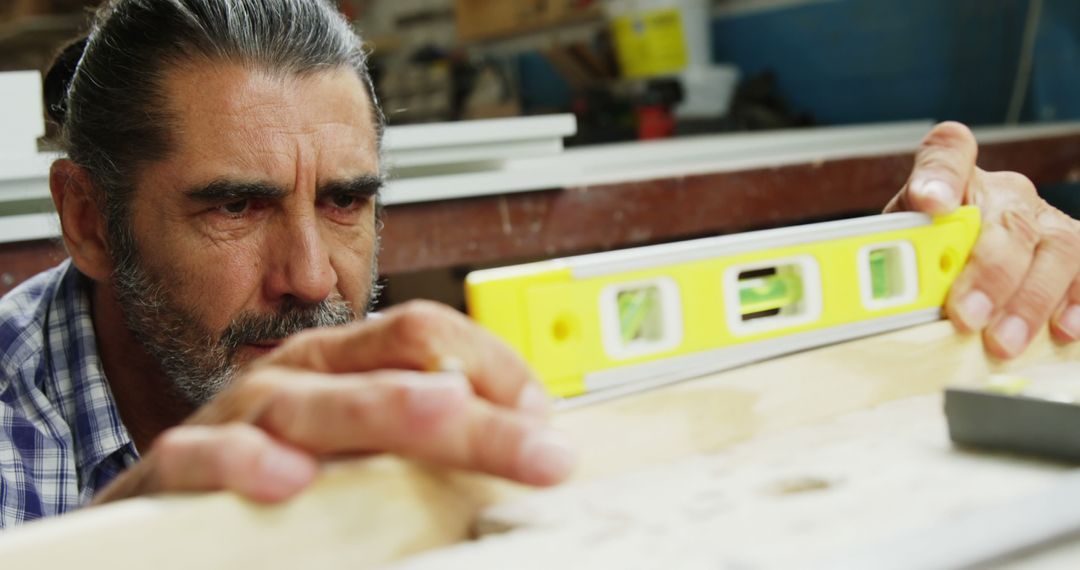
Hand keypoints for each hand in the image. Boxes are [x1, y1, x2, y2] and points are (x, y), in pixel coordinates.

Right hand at [93, 301, 574, 503]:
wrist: (173, 503)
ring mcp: (244, 413)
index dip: (495, 369)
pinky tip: (289, 478)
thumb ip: (423, 438)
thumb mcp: (363, 444)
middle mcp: (303, 373)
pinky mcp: (184, 463)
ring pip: (314, 400)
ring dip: (384, 406)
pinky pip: (207, 454)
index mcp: (348, 363)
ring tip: (443, 413)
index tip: (543, 425)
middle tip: (539, 446)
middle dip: (477, 405)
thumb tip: (519, 439)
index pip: (429, 333)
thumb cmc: (277, 469)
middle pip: (398, 362)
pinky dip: (247, 462)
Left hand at [885, 121, 1079, 357]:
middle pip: (1008, 218)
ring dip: (1029, 299)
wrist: (961, 261)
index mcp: (956, 178)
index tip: (929, 202)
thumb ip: (902, 253)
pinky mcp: (1071, 249)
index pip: (947, 152)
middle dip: (989, 272)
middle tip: (967, 315)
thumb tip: (891, 282)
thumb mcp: (904, 248)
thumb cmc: (930, 253)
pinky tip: (1062, 329)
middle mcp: (1007, 192)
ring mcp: (1045, 219)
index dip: (940, 176)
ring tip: (1004, 340)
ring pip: (1056, 246)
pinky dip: (1076, 302)